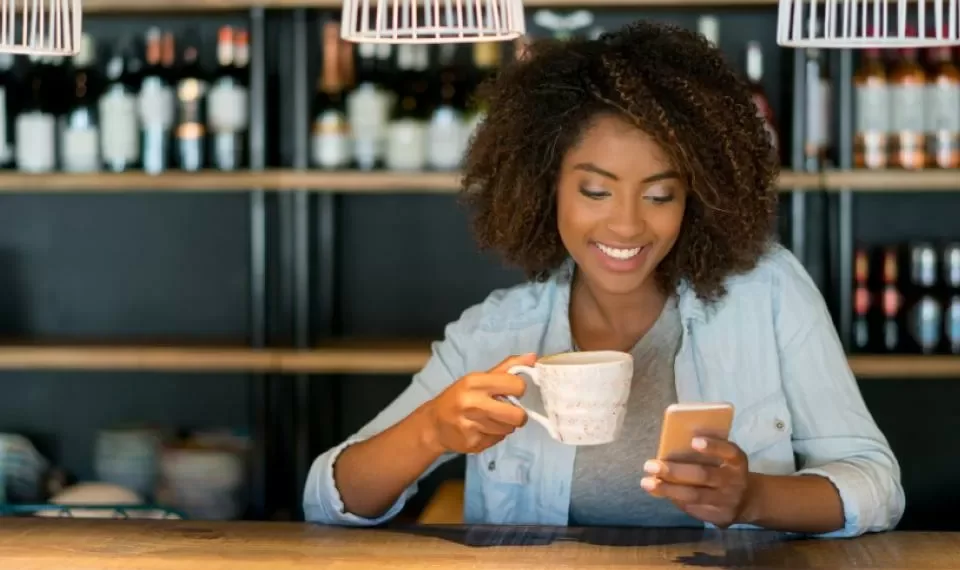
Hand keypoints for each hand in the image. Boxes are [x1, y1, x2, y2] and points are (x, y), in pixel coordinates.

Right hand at [421, 353, 537, 454]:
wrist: (434, 424)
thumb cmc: (459, 397)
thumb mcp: (478, 378)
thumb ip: (507, 368)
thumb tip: (533, 358)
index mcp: (474, 382)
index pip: (516, 386)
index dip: (518, 390)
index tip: (512, 392)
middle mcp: (472, 403)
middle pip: (517, 415)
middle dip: (517, 415)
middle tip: (508, 412)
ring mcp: (471, 426)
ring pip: (508, 429)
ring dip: (504, 425)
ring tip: (490, 420)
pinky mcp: (472, 443)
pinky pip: (498, 440)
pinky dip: (494, 435)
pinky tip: (482, 429)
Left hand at [640, 437, 752, 527]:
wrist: (747, 500)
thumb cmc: (725, 470)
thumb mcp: (724, 459)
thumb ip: (707, 453)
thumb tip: (671, 447)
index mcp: (737, 462)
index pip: (729, 451)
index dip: (713, 446)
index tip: (693, 441)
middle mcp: (735, 481)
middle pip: (704, 475)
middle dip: (674, 471)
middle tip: (650, 465)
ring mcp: (728, 502)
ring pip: (694, 495)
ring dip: (668, 489)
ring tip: (647, 483)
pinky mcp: (720, 517)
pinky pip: (693, 508)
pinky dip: (675, 499)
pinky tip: (661, 492)